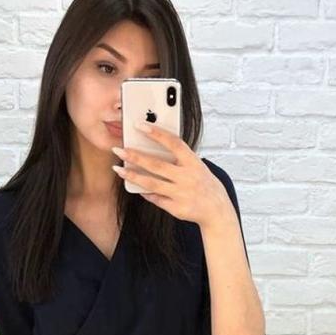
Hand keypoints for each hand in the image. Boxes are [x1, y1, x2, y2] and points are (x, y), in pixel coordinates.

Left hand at [111, 123, 229, 229]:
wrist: (216, 209)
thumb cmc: (202, 182)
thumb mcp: (196, 165)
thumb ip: (178, 157)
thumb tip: (152, 147)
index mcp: (193, 162)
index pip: (173, 143)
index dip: (156, 133)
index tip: (138, 125)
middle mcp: (187, 177)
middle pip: (156, 165)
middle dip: (135, 156)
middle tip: (118, 150)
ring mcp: (181, 194)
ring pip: (152, 184)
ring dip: (133, 176)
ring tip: (119, 170)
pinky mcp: (176, 208)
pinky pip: (155, 199)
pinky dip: (144, 192)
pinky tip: (134, 186)